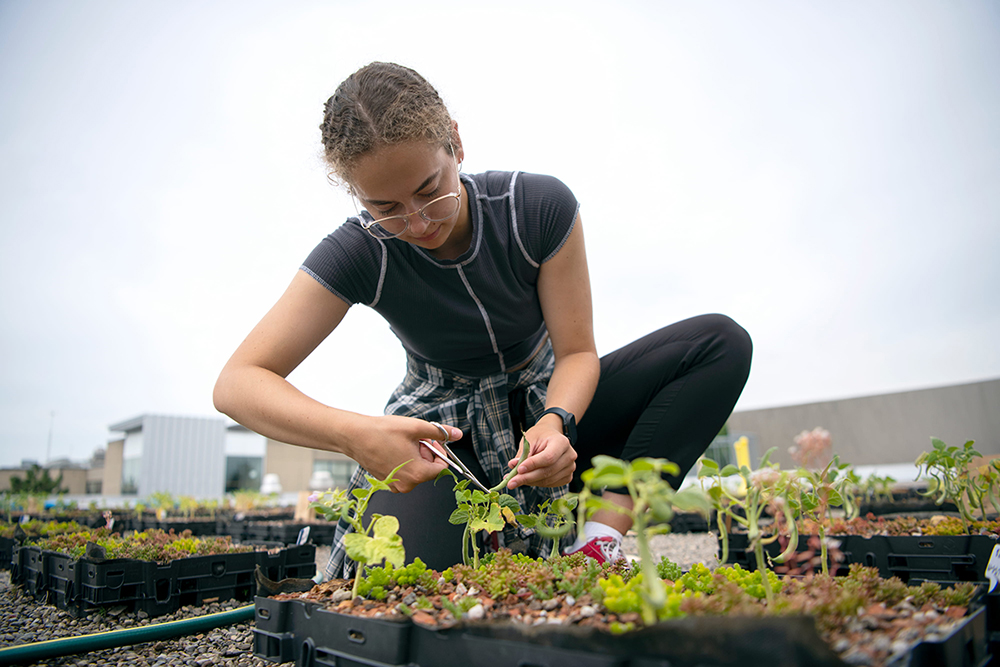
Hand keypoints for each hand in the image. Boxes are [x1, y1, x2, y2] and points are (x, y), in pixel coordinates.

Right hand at [348, 416, 462, 492]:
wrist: (354, 436)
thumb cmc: (382, 432)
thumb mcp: (416, 428)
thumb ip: (440, 432)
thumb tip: (458, 434)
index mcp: (418, 474)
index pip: (442, 467)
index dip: (438, 451)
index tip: (429, 440)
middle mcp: (407, 484)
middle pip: (429, 469)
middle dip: (425, 453)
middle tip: (413, 439)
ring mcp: (395, 485)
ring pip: (416, 470)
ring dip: (414, 456)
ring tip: (401, 443)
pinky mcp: (386, 482)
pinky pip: (403, 473)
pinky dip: (403, 461)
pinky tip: (392, 449)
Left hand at [504, 422, 576, 488]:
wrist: (551, 436)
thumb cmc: (540, 436)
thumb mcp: (529, 439)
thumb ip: (522, 453)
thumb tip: (513, 466)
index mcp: (562, 442)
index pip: (548, 457)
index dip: (533, 465)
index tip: (518, 470)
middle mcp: (569, 455)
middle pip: (547, 471)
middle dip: (527, 478)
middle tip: (510, 482)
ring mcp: (570, 467)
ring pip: (547, 480)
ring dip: (529, 482)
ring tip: (515, 480)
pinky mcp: (567, 476)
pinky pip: (550, 484)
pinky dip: (536, 483)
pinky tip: (527, 479)